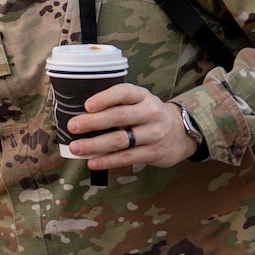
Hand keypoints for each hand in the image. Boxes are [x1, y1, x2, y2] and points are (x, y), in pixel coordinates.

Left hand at [67, 84, 195, 170]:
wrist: (181, 134)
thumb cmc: (149, 116)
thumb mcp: (140, 102)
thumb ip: (117, 104)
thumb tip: (81, 113)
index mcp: (143, 96)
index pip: (124, 93)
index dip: (105, 98)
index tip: (87, 105)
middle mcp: (150, 113)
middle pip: (119, 117)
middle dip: (93, 122)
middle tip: (73, 126)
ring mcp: (152, 134)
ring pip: (120, 140)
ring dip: (95, 144)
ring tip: (76, 147)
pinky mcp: (152, 153)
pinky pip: (126, 157)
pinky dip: (107, 160)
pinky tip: (92, 162)